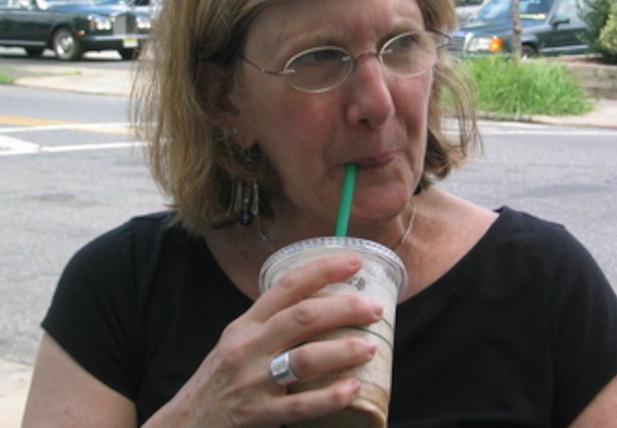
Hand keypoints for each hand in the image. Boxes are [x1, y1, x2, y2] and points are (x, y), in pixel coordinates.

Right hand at [144, 253, 382, 426]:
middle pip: (302, 317)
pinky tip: (352, 388)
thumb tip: (318, 305)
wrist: (186, 425)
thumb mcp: (237, 342)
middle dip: (343, 308)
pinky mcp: (258, 415)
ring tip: (370, 347)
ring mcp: (254, 382)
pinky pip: (301, 405)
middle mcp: (249, 347)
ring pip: (304, 358)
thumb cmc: (220, 379)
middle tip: (374, 308)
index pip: (287, 286)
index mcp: (247, 324)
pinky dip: (330, 396)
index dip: (323, 270)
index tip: (354, 261)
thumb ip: (270, 324)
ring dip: (342, 350)